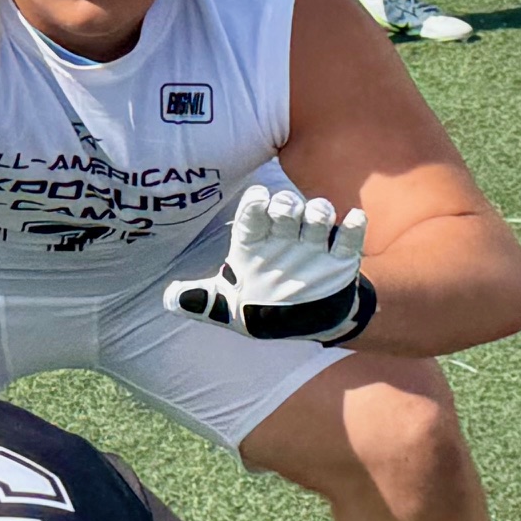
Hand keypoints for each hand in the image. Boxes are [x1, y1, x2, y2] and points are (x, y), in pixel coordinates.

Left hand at [162, 185, 374, 344]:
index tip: (257, 199)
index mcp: (254, 244)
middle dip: (286, 205)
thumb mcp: (228, 307)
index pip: (252, 215)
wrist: (303, 321)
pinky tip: (351, 220)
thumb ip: (201, 301)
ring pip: (318, 215)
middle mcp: (283, 238)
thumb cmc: (259, 305)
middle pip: (286, 207)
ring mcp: (313, 245)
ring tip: (315, 219)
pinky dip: (352, 226)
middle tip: (284, 212)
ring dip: (318, 212)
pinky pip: (350, 236)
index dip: (255, 204)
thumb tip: (168, 299)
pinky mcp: (341, 258)